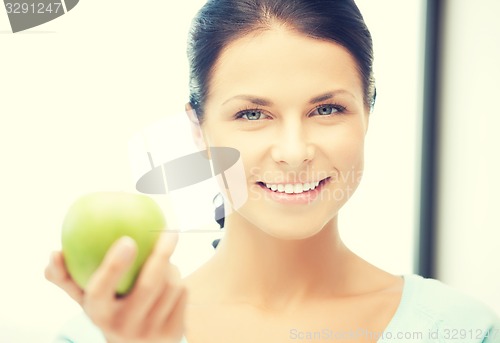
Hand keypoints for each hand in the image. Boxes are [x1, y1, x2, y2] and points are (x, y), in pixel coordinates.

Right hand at [45, 233, 186, 342]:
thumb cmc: (108, 308)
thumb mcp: (85, 298)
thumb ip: (67, 277)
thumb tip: (54, 253)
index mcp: (99, 314)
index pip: (102, 289)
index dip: (114, 265)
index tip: (127, 239)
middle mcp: (124, 327)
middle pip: (149, 285)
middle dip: (161, 254)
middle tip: (169, 230)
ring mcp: (151, 332)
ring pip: (171, 285)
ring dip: (171, 266)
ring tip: (165, 259)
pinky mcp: (174, 332)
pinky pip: (183, 294)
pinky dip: (178, 280)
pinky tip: (173, 277)